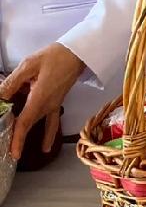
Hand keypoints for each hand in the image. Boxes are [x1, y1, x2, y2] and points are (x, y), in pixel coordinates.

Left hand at [0, 43, 83, 158]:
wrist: (77, 54)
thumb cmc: (56, 57)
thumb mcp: (29, 65)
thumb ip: (12, 82)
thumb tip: (0, 97)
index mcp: (39, 97)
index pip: (25, 122)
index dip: (17, 138)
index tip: (13, 152)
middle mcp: (47, 104)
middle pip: (27, 125)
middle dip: (15, 137)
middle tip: (5, 148)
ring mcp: (53, 105)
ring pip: (35, 124)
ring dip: (24, 136)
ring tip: (15, 150)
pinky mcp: (56, 103)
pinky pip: (52, 123)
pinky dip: (48, 135)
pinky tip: (45, 147)